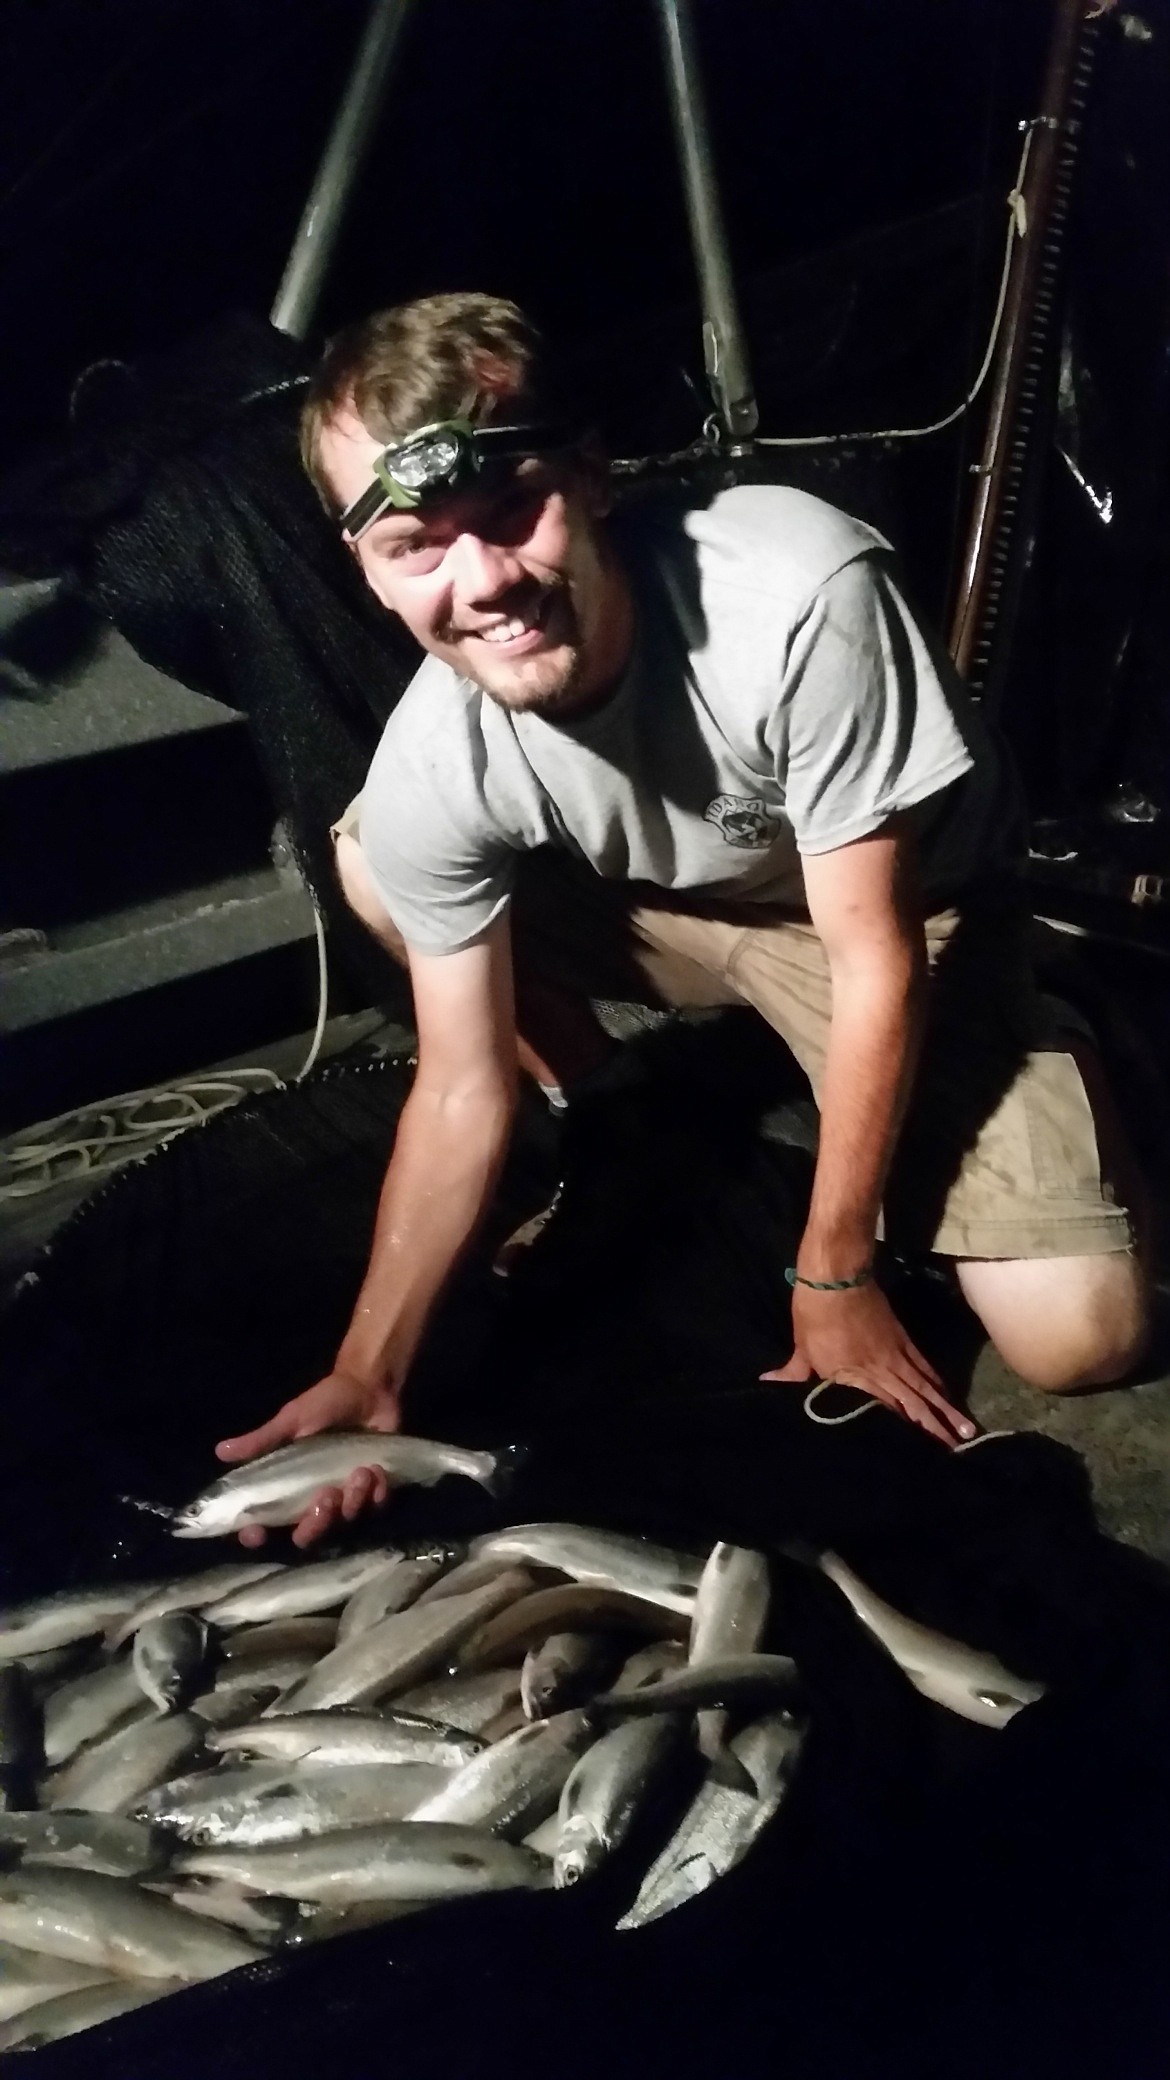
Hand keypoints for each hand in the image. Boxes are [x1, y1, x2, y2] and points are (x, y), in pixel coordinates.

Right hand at [215, 1371, 401, 1549]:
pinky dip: (377, 1494)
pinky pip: (375, 1509)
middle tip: (326, 1495)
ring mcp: (346, 1498)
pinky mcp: (375, 1492)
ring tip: (360, 1472)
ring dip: (353, 1501)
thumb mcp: (292, 1420)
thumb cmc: (326, 1403)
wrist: (369, 1388)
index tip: (257, 1533)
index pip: (265, 1523)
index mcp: (289, 1487)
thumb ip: (262, 1440)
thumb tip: (220, 1451)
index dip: (258, 1535)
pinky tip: (376, 1472)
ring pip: (345, 1523)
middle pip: (308, 1536)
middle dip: (317, 1523)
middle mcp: (314, 1500)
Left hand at [761, 1281, 975, 1446]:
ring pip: (925, 1389)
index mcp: (855, 1379)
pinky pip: (925, 1367)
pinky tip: (948, 1396)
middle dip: (934, 1429)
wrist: (838, 1277)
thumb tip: (767, 1384)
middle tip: (955, 1451)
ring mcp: (897, 1356)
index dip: (903, 1434)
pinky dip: (938, 1383)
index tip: (919, 1454)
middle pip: (913, 1405)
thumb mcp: (801, 1346)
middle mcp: (882, 1372)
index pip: (885, 1413)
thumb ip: (792, 1372)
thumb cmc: (814, 1313)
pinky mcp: (904, 1340)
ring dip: (945, 1410)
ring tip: (965, 1432)